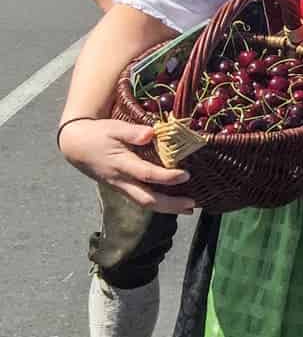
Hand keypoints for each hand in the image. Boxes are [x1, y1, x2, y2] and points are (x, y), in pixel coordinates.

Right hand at [58, 119, 194, 213]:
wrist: (76, 146)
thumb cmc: (99, 134)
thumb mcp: (114, 128)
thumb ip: (132, 132)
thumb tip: (150, 133)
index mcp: (121, 164)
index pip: (146, 174)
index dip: (167, 177)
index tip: (186, 175)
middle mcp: (121, 180)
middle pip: (146, 199)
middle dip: (170, 204)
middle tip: (192, 205)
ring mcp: (121, 187)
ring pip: (144, 203)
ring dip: (167, 208)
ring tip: (189, 208)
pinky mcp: (122, 189)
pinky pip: (141, 200)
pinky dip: (159, 204)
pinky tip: (174, 203)